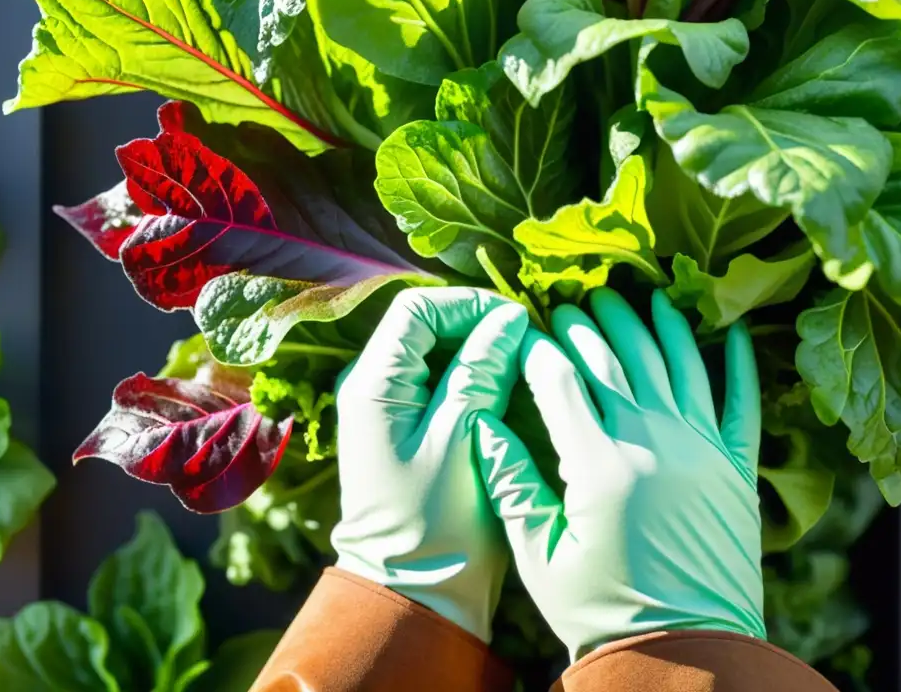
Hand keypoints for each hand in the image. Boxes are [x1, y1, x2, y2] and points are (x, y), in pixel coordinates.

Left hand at [331, 287, 527, 642]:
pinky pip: (442, 384)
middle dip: (478, 324)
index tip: (517, 319)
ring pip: (437, 354)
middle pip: (426, 327)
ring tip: (525, 360)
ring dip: (480, 351)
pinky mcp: (409, 432)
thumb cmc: (435, 528)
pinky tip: (510, 388)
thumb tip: (508, 319)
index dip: (468, 304)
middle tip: (528, 338)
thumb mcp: (462, 441)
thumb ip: (480, 372)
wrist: (413, 596)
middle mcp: (373, 389)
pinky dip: (476, 378)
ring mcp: (389, 411)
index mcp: (374, 387)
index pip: (417, 309)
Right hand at [473, 287, 764, 659]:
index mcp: (597, 464)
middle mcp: (653, 442)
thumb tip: (482, 424)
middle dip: (590, 323)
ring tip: (641, 295)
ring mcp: (702, 451)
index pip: (560, 379)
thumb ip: (511, 483)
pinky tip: (728, 330)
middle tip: (574, 300)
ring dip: (656, 323)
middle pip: (617, 358)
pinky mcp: (738, 469)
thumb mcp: (539, 556)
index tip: (525, 325)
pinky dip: (737, 363)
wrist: (688, 656)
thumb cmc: (602, 612)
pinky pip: (742, 402)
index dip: (539, 346)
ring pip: (677, 364)